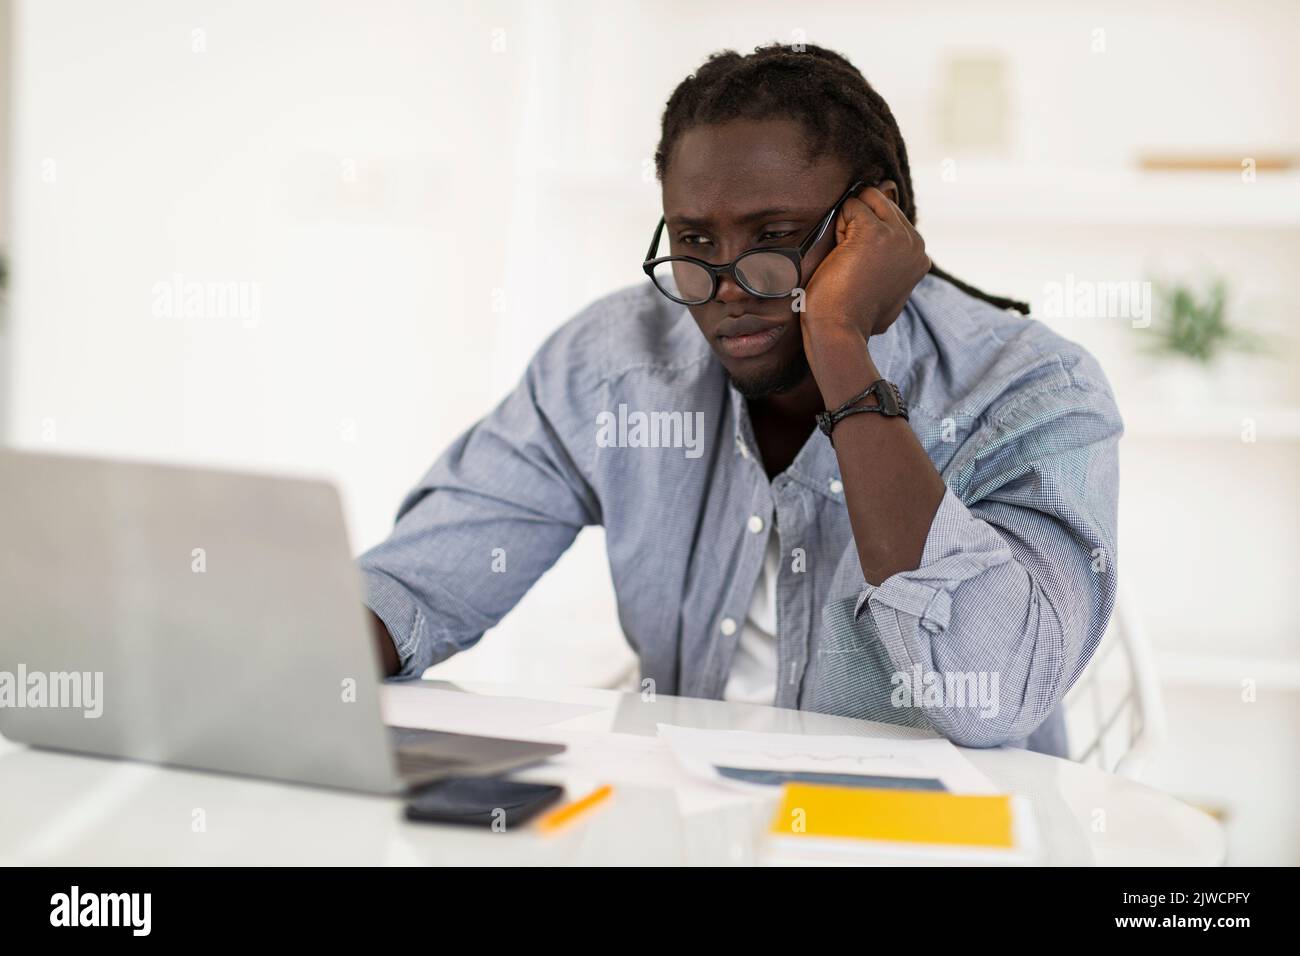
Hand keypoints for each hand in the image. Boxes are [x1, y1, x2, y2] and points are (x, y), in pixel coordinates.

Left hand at [800, 182, 930, 355]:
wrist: (840, 330)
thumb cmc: (854, 315)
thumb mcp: (886, 289)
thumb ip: (893, 259)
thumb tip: (890, 222)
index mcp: (920, 255)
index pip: (891, 217)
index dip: (867, 235)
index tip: (861, 265)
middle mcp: (915, 243)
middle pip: (881, 204)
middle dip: (858, 223)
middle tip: (850, 260)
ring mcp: (898, 236)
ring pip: (867, 200)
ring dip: (848, 222)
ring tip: (845, 256)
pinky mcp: (875, 232)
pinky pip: (851, 205)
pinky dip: (838, 224)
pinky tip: (840, 252)